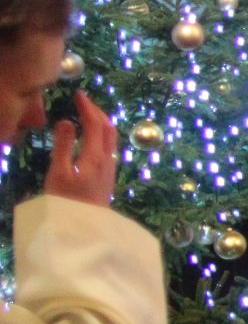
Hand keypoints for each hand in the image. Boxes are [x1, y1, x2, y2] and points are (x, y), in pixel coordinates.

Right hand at [44, 92, 116, 206]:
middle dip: (97, 111)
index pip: (96, 124)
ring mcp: (110, 169)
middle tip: (83, 101)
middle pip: (108, 128)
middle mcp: (108, 160)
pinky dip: (102, 134)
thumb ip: (63, 146)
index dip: (88, 107)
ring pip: (112, 138)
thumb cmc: (66, 202)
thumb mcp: (58, 173)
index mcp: (95, 156)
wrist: (84, 229)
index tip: (78, 94)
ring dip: (102, 122)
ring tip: (88, 114)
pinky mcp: (108, 177)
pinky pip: (110, 148)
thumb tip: (67, 122)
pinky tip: (93, 138)